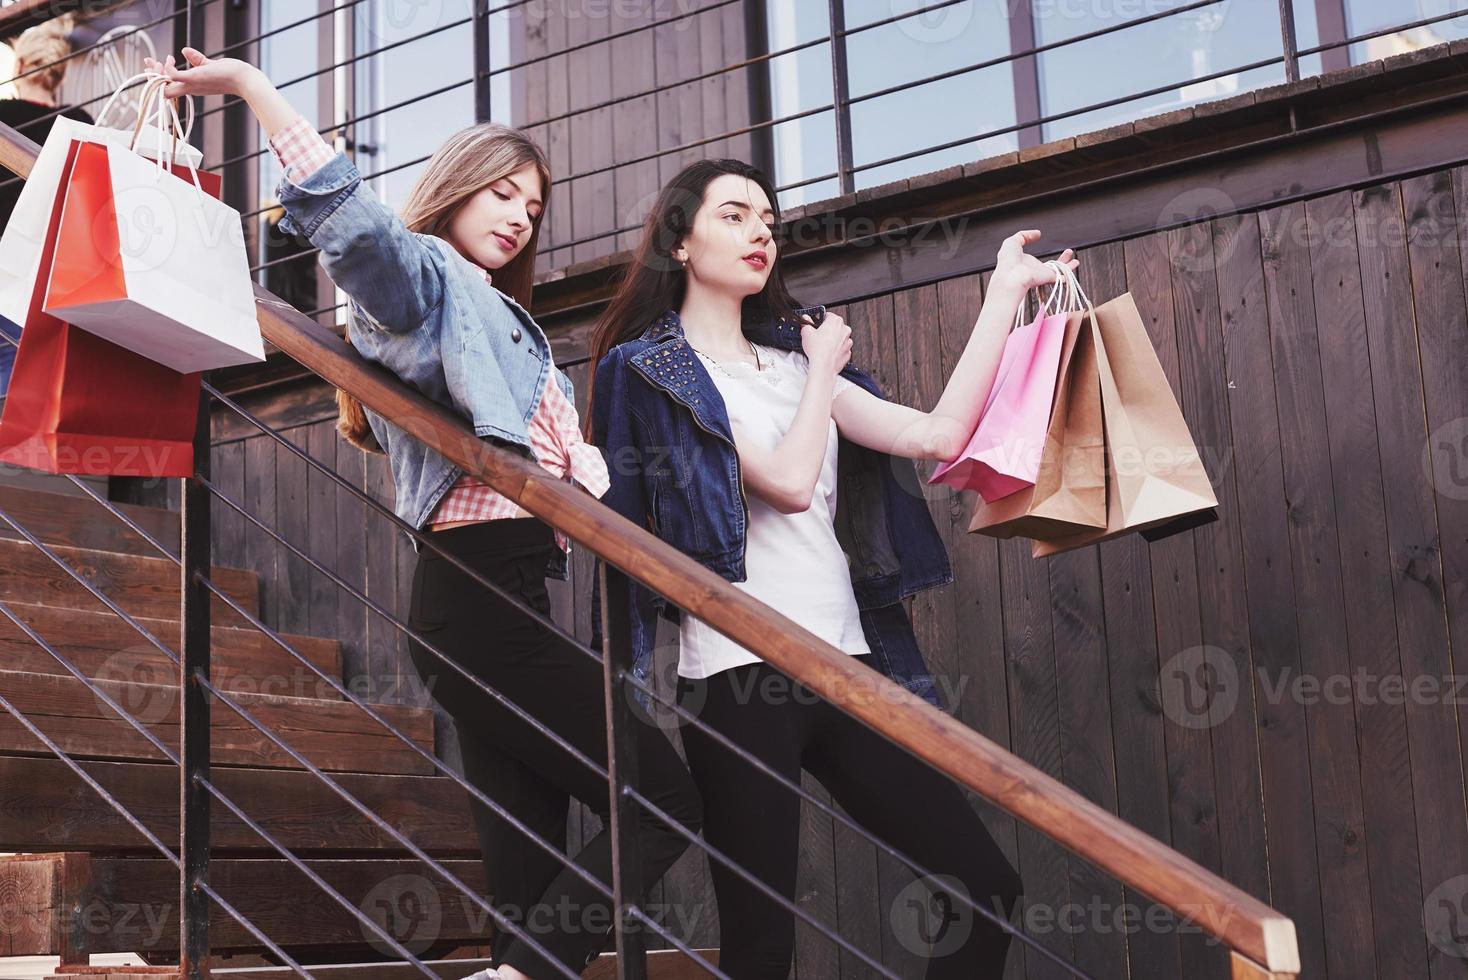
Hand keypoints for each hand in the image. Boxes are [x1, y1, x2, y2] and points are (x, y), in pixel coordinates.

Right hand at [143, 48, 259, 99]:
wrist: (243, 79)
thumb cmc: (230, 74)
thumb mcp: (209, 65)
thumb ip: (196, 59)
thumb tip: (185, 50)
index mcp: (191, 87)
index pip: (167, 86)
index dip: (157, 76)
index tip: (155, 62)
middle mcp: (189, 88)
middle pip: (161, 89)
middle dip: (151, 76)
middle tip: (151, 62)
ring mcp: (191, 84)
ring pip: (163, 86)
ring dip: (156, 72)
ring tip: (159, 61)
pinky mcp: (194, 78)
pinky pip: (172, 76)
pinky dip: (167, 68)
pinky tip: (171, 58)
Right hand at [801, 311, 851, 377]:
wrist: (823, 366)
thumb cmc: (817, 349)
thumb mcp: (806, 332)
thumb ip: (806, 323)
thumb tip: (806, 319)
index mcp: (836, 321)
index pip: (828, 316)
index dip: (820, 321)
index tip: (816, 325)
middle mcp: (845, 330)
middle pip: (835, 327)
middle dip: (827, 331)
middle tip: (818, 336)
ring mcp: (848, 342)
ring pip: (839, 338)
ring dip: (833, 340)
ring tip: (822, 346)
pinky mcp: (848, 353)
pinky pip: (841, 349)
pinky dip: (836, 350)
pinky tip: (828, 353)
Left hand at [991, 229, 1077, 296]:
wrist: (1012, 275)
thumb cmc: (1008, 260)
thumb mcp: (1012, 242)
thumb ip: (1024, 236)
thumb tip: (1037, 233)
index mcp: (1024, 263)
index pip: (1033, 260)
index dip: (1039, 255)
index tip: (1041, 242)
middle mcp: (1035, 269)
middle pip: (1050, 266)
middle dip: (1060, 260)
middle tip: (1068, 252)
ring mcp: (1042, 274)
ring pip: (1058, 270)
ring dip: (1067, 264)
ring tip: (1074, 257)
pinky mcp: (1049, 277)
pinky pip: (1062, 275)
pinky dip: (1069, 270)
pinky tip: (1075, 263)